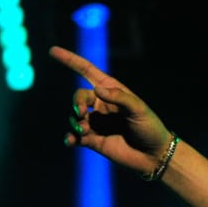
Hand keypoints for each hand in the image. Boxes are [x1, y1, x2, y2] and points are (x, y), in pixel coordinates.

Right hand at [50, 46, 172, 176]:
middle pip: (78, 97)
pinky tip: (70, 141)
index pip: (87, 72)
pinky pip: (74, 136)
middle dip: (76, 103)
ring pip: (74, 117)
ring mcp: (96, 123)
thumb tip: (96, 89)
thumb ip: (120, 97)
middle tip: (82, 113)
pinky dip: (70, 137)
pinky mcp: (93, 140)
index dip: (70, 61)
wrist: (154, 156)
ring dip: (75, 122)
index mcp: (112, 91)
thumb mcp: (139, 109)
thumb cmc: (150, 128)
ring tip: (83, 131)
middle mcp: (101, 105)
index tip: (53, 51)